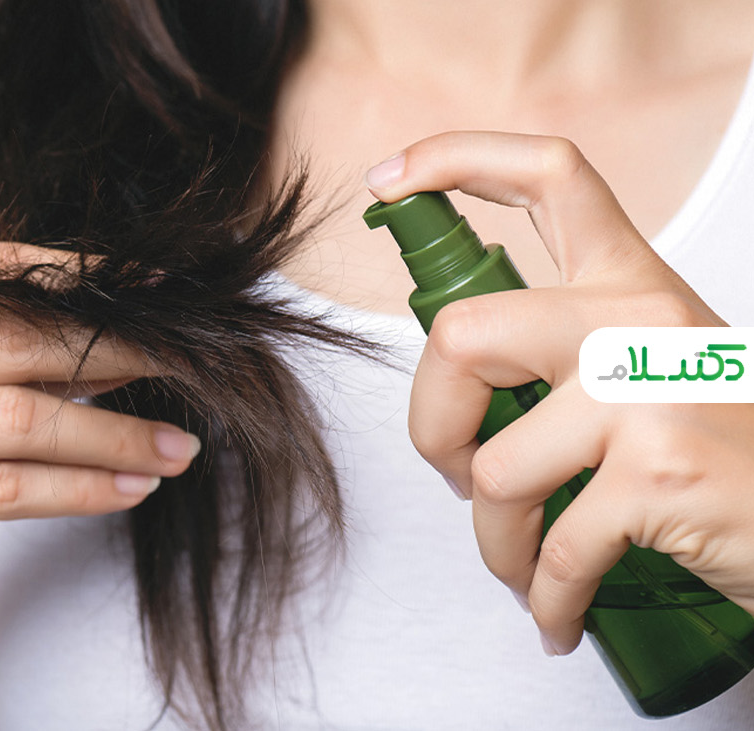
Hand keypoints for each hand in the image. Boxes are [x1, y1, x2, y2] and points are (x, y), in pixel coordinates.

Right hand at [0, 242, 200, 646]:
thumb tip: (117, 339)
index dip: (72, 276)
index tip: (151, 289)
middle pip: (6, 346)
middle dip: (111, 356)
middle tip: (187, 367)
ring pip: (18, 421)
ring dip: (112, 435)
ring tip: (175, 447)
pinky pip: (7, 489)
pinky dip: (81, 488)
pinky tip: (129, 490)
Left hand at [365, 131, 753, 655]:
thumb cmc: (726, 450)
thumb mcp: (655, 365)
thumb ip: (565, 345)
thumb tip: (454, 372)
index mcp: (631, 281)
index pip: (547, 176)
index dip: (455, 160)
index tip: (388, 182)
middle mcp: (638, 318)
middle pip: (461, 335)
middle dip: (430, 427)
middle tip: (457, 474)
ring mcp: (651, 391)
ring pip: (493, 467)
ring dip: (494, 543)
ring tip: (523, 565)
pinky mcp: (659, 474)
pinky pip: (552, 548)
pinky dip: (544, 599)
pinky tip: (556, 616)